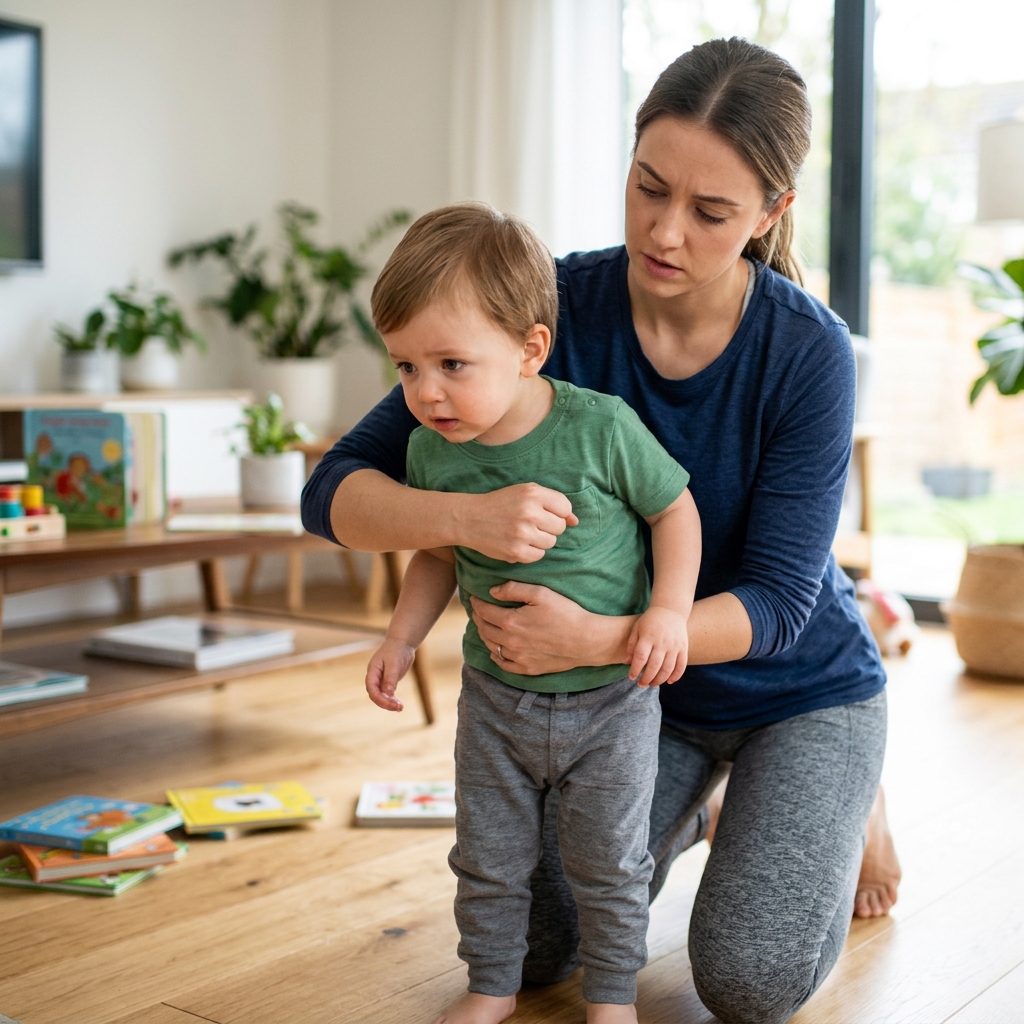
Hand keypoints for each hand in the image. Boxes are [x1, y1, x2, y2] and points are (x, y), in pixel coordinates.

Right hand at [365, 638, 415, 711]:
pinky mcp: (388, 682)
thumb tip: (388, 694)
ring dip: (389, 704)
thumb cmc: (396, 650)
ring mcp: (381, 681)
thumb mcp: (394, 664)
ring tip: (400, 708)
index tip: (391, 703)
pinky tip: (399, 705)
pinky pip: (388, 695)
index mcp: (372, 672)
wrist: (402, 643)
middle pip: (376, 695)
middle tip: (399, 707)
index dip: (379, 698)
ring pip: (382, 697)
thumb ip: (390, 678)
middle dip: (385, 703)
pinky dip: (392, 700)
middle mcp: (375, 678)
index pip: (372, 689)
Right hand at [461, 484, 578, 563]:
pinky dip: (531, 551)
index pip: (565, 508)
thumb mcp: (525, 493)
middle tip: (531, 523)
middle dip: (549, 527)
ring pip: (551, 542)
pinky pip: (539, 555)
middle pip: (559, 527)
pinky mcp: (516, 551)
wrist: (470, 518)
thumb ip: (552, 503)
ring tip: (524, 533)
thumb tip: (575, 522)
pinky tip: (518, 542)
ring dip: (541, 540)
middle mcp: (530, 512)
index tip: (544, 513)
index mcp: (533, 493)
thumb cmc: (501, 504)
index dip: (558, 513)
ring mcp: (523, 533)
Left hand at [471, 581, 633, 675]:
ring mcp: (518, 657)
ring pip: (492, 646)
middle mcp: (510, 642)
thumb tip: (492, 591)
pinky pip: (503, 664)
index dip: (476, 603)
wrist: (586, 640)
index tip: (473, 597)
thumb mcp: (541, 593)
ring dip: (484, 635)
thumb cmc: (566, 613)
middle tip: (477, 610)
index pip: (484, 611)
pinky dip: (495, 655)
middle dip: (478, 618)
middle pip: (485, 629)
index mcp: (511, 621)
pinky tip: (495, 649)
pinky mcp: (527, 669)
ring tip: (484, 626)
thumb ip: (513, 589)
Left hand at [627, 605, 688, 686]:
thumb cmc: (650, 621)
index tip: (631, 677)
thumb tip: (627, 663)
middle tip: (641, 684)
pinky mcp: (683, 648)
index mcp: (648, 637)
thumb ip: (631, 645)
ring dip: (659, 680)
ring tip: (652, 684)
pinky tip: (669, 681)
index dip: (635, 670)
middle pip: (654, 666)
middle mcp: (662, 642)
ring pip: (667, 669)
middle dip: (646, 678)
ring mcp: (674, 646)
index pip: (641, 657)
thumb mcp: (637, 629)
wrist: (670, 610)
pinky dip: (676, 676)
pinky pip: (681, 666)